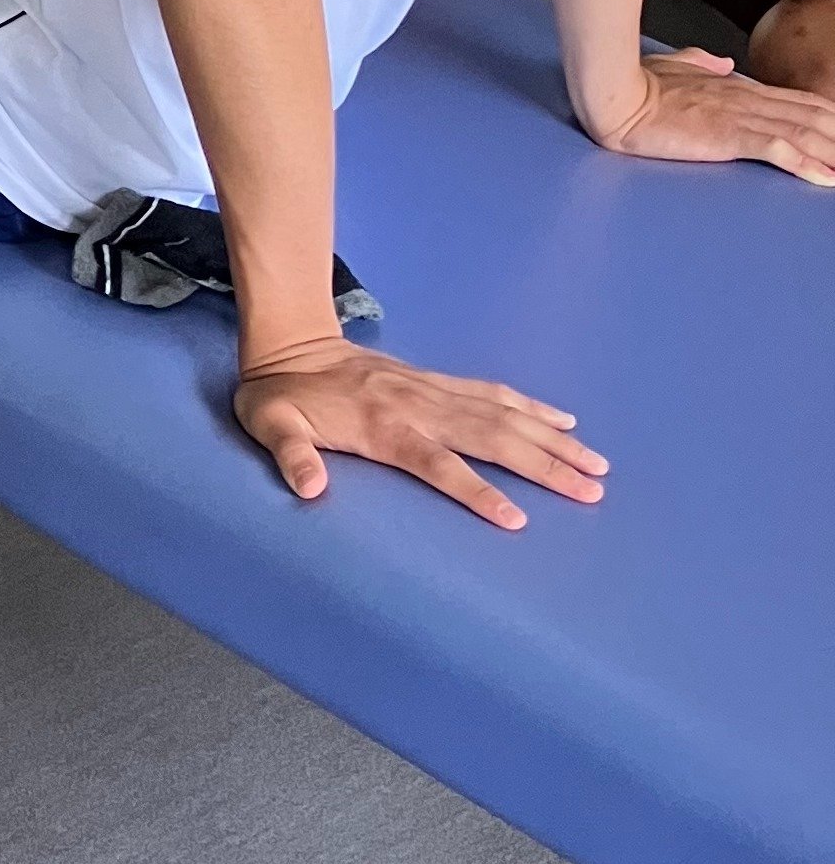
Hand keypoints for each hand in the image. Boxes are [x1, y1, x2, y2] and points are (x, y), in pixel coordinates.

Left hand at [232, 335, 607, 532]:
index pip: (438, 463)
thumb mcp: (268, 424)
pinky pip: (493, 392)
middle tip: (591, 492)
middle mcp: (418, 406)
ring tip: (596, 464)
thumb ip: (290, 454)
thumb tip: (309, 487)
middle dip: (544, 466)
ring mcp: (432, 390)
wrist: (291, 344)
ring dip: (551, 439)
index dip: (476, 491)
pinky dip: (531, 406)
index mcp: (382, 426)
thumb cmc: (279, 395)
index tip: (517, 519)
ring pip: (503, 414)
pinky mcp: (437, 381)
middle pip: (491, 438)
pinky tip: (563, 422)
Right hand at [595, 41, 834, 183]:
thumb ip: (702, 63)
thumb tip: (722, 64)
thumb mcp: (676, 66)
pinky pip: (778, 150)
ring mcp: (739, 116)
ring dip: (833, 154)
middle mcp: (747, 98)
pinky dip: (807, 165)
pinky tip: (825, 180)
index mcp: (736, 86)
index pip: (798, 101)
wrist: (617, 96)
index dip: (829, 117)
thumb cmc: (637, 83)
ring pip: (804, 133)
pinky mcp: (727, 135)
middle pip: (813, 116)